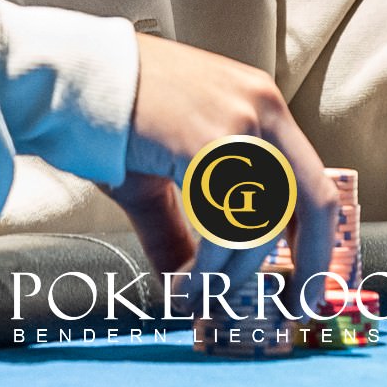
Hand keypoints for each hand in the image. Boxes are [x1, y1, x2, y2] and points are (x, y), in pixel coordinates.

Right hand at [106, 33, 339, 310]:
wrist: (69, 77)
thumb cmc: (110, 115)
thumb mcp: (162, 170)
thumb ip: (183, 226)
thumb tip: (193, 283)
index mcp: (260, 107)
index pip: (312, 181)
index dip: (318, 239)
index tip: (310, 280)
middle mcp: (261, 109)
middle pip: (313, 201)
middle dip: (310, 264)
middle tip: (293, 309)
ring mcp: (238, 124)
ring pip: (262, 224)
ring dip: (231, 277)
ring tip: (197, 298)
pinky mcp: (207, 144)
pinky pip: (223, 229)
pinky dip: (206, 271)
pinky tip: (181, 285)